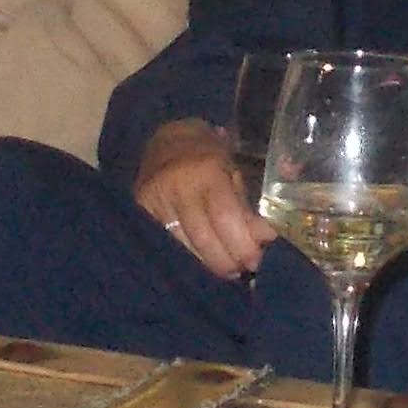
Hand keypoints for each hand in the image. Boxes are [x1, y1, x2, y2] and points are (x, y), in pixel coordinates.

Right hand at [133, 119, 268, 276]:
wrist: (165, 139)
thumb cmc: (208, 154)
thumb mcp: (234, 169)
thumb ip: (248, 205)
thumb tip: (266, 237)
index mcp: (206, 171)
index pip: (224, 217)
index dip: (242, 244)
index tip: (257, 258)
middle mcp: (177, 187)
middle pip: (204, 239)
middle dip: (228, 261)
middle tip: (245, 268)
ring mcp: (155, 201)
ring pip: (184, 248)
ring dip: (210, 264)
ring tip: (228, 268)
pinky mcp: (141, 213)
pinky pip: (168, 245)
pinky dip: (190, 257)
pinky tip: (204, 260)